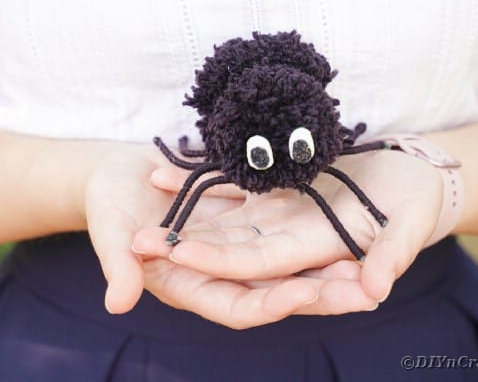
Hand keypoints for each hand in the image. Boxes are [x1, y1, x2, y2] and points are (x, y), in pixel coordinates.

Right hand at [84, 145, 341, 325]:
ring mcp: (236, 247)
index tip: (305, 292)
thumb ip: (118, 264)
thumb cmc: (106, 203)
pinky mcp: (246, 221)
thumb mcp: (109, 231)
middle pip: (274, 291)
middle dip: (318, 294)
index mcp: (189, 286)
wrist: (116, 172)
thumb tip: (118, 303)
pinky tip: (348, 220)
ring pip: (287, 263)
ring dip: (326, 266)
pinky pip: (284, 228)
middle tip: (366, 293)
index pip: (236, 305)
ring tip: (371, 264)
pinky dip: (312, 228)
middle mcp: (220, 274)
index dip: (269, 302)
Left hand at [133, 148, 444, 308]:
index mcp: (314, 249)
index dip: (220, 261)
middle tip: (136, 241)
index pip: (257, 264)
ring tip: (138, 199)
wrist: (415, 179)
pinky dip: (198, 178)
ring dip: (182, 212)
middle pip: (227, 244)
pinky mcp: (275, 186)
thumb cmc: (419, 204)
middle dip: (183, 244)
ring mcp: (276, 211)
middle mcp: (286, 235)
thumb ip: (392, 254)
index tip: (180, 256)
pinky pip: (229, 183)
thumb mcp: (412, 225)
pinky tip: (162, 169)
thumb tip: (376, 290)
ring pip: (220, 216)